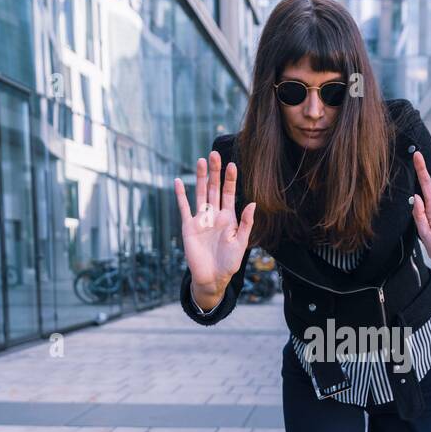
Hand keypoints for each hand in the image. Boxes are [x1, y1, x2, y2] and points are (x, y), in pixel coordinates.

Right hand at [174, 153, 255, 292]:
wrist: (212, 278)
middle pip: (213, 188)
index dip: (230, 179)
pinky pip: (183, 208)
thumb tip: (252, 204)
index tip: (232, 164)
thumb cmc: (229, 263)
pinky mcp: (188, 227)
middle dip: (214, 172)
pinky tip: (177, 181)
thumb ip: (246, 223)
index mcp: (228, 218)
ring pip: (199, 193)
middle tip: (214, 153)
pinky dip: (180, 195)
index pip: (229, 194)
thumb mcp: (241, 243)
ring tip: (201, 161)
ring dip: (200, 178)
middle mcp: (214, 215)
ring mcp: (200, 219)